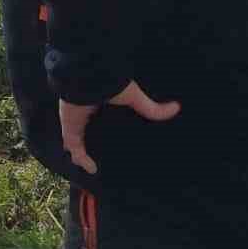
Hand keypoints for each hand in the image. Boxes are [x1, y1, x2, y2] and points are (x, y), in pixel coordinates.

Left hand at [59, 81, 180, 174]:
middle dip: (92, 144)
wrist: (86, 79)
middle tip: (105, 161)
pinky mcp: (70, 127)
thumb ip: (153, 108)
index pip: (101, 120)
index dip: (106, 131)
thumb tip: (177, 107)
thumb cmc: (108, 83)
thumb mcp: (134, 97)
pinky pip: (74, 146)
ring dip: (83, 154)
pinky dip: (81, 158)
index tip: (116, 142)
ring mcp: (77, 121)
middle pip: (88, 132)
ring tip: (96, 168)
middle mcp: (87, 113)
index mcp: (100, 104)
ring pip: (77, 141)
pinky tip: (92, 169)